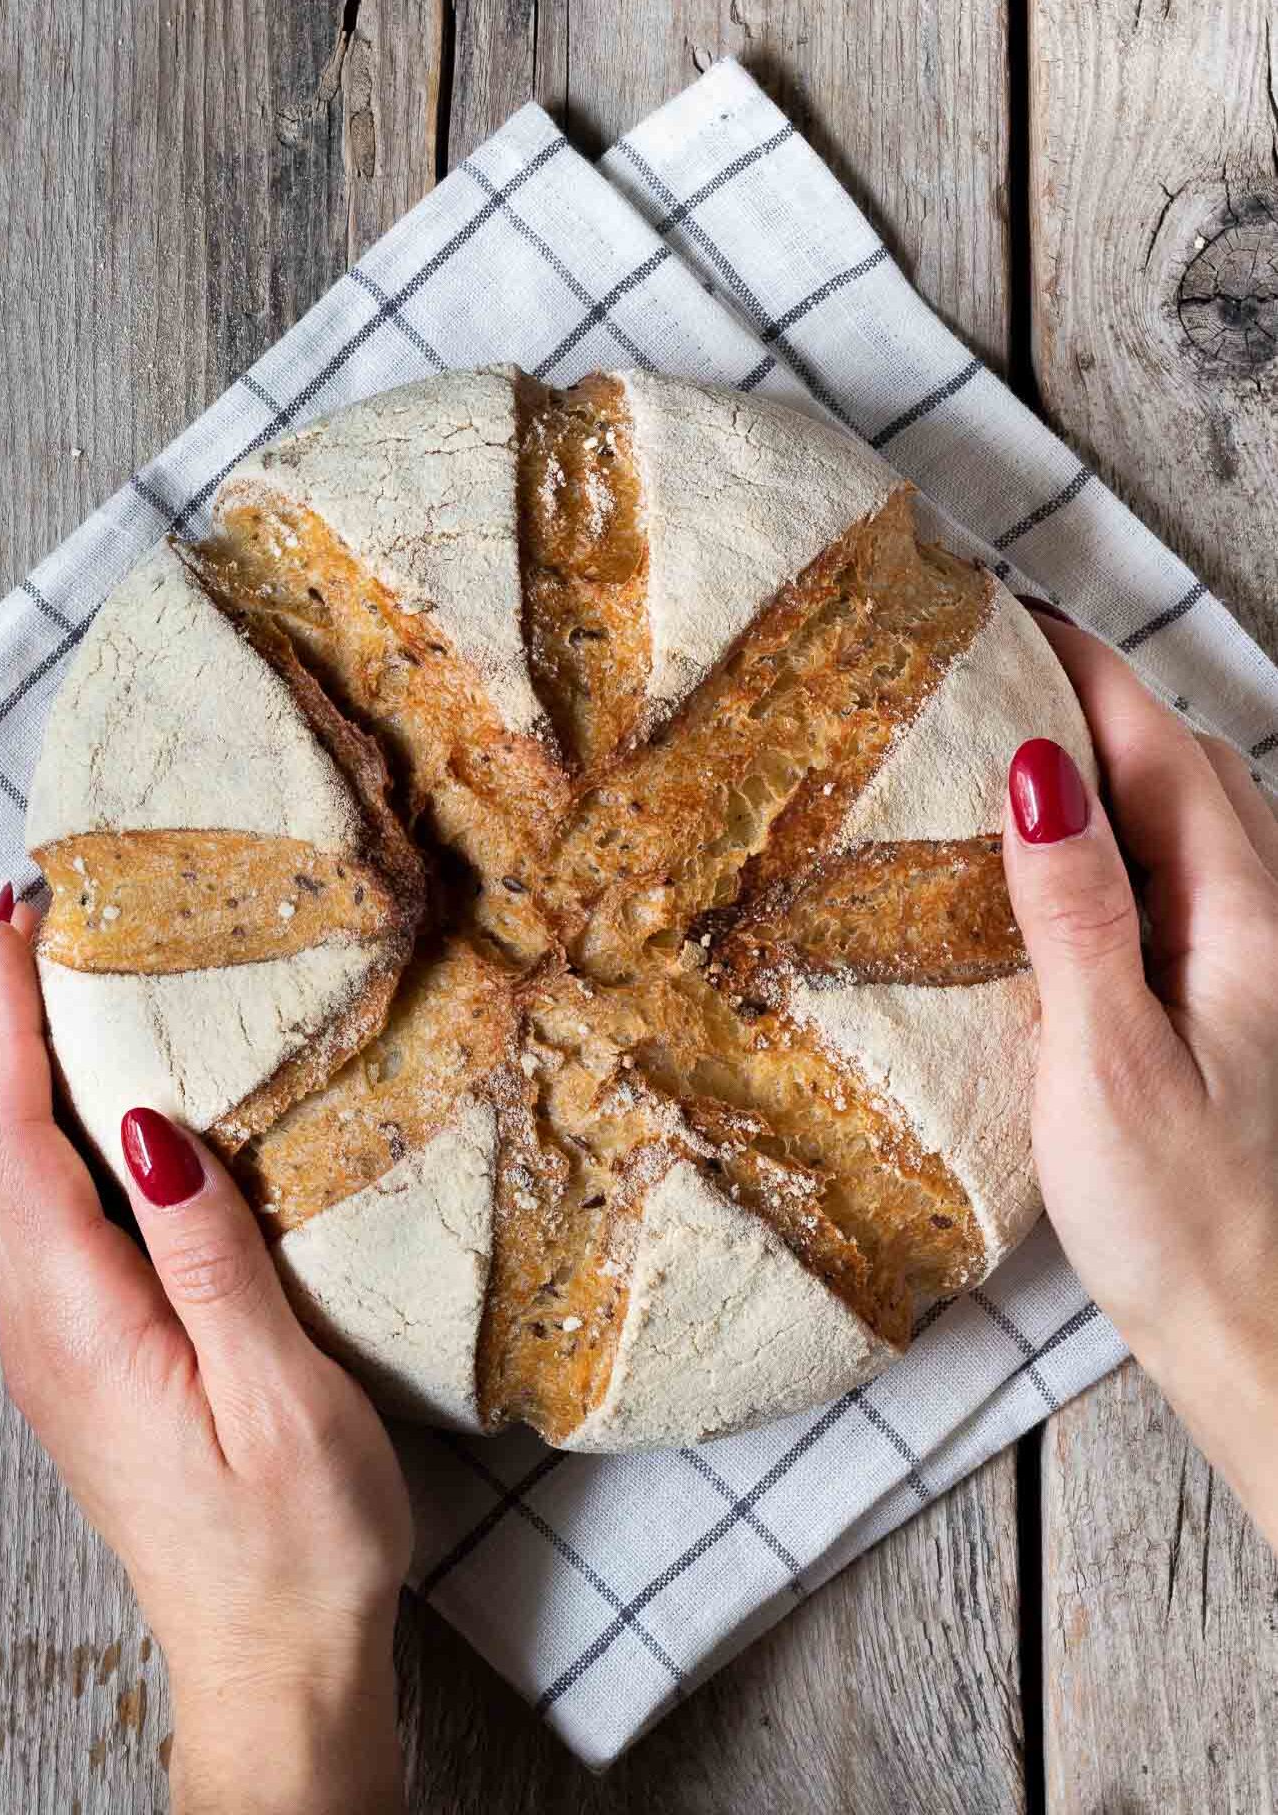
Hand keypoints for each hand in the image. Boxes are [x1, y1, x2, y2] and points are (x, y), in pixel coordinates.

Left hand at [0, 902, 410, 1812]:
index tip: (17, 925)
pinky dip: (53, 1138)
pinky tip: (101, 1109)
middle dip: (0, 1027)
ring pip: (12, 1183)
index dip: (6, 1026)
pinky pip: (48, 1223)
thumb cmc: (296, 1543)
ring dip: (22, 1076)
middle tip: (39, 925)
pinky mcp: (91, 1363)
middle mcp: (46, 1333)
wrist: (274, 1662)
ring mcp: (60, 1351)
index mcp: (85, 1329)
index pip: (13, 1145)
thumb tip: (147, 1130)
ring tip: (62, 987)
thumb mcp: (276, 1398)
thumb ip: (210, 1260)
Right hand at [1002, 611, 1277, 1546]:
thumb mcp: (1108, 1059)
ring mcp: (1250, 973)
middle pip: (1190, 771)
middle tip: (1003, 672)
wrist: (1262, 1339)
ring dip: (1118, 771)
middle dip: (1105, 702)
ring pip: (1192, 829)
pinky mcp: (1228, 1018)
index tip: (1010, 613)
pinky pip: (1177, 891)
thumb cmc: (1185, 1218)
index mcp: (1239, 919)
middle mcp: (1260, 928)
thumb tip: (1041, 770)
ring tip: (1024, 754)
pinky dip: (1122, 848)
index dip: (1089, 672)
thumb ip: (1077, 912)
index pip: (1161, 751)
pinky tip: (1066, 881)